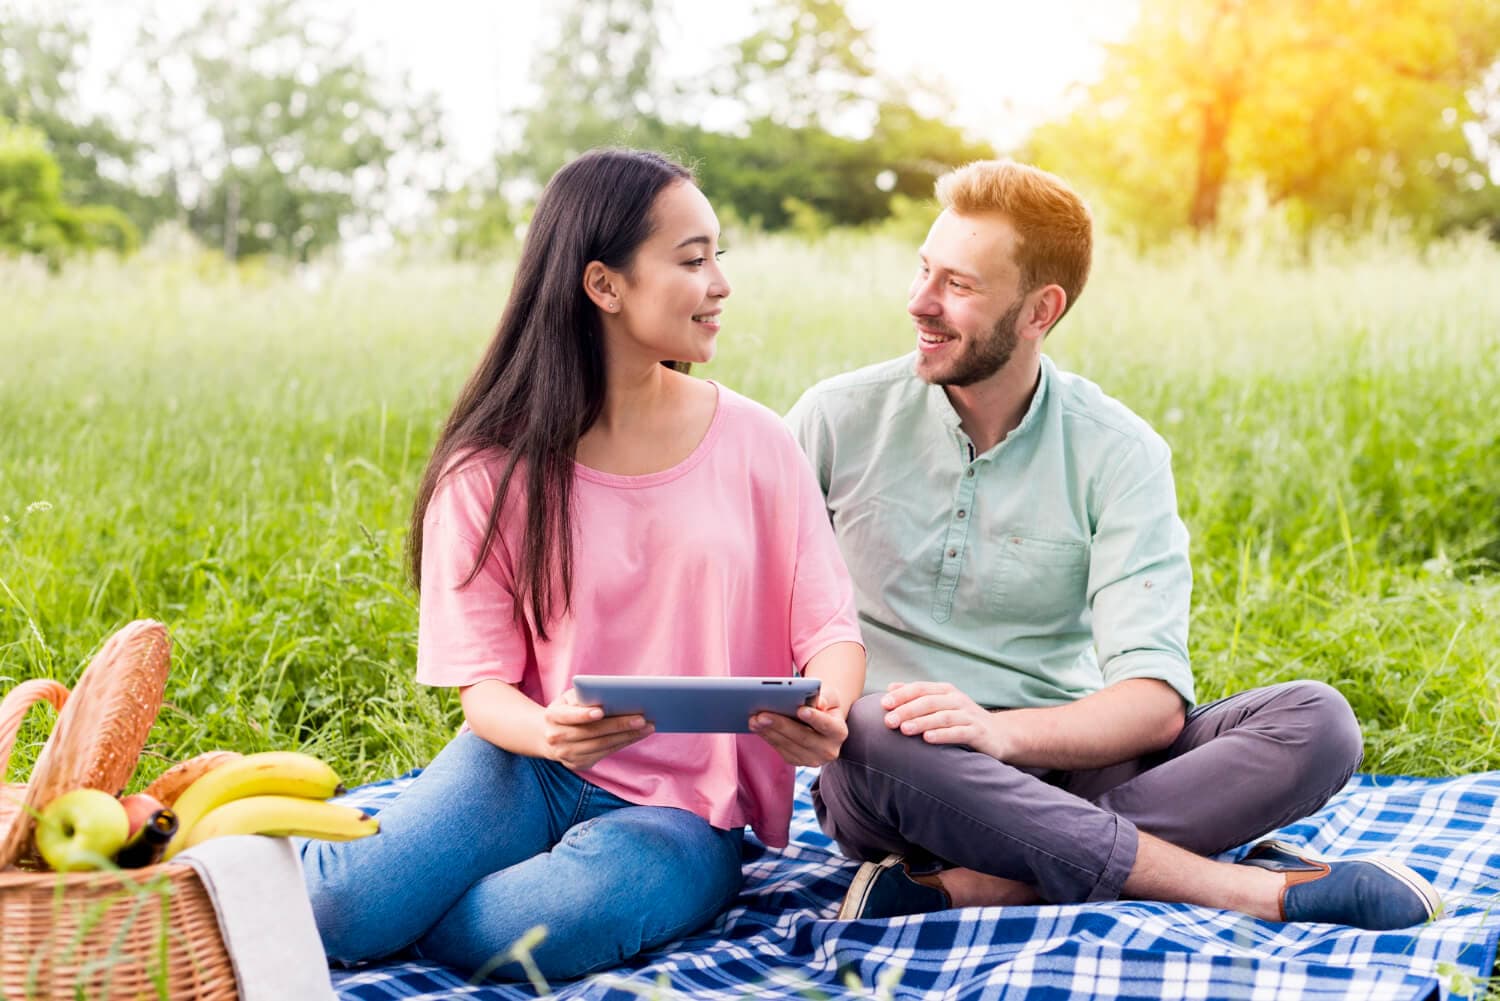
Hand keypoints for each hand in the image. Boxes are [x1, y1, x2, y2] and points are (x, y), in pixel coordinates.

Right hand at [542, 688, 653, 770]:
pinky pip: (605, 753)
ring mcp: (567, 754)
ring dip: (627, 736)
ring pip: (602, 745)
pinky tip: (637, 735)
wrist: (548, 735)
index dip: (584, 714)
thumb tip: (611, 696)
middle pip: (592, 732)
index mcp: (552, 716)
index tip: (601, 711)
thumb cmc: (567, 709)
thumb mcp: (569, 698)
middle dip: (618, 725)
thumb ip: (584, 696)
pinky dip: (623, 743)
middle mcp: (557, 738)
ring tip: (647, 727)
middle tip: (641, 718)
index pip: (569, 716)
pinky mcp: (578, 764)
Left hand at [749, 690, 847, 766]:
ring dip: (768, 731)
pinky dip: (766, 736)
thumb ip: (825, 697)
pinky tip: (755, 725)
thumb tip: (816, 702)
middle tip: (762, 714)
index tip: (801, 710)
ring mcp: (811, 759)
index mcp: (839, 732)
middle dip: (781, 725)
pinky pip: (779, 748)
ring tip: (754, 719)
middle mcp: (828, 750)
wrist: (821, 721)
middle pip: (803, 737)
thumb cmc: (824, 704)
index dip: (815, 718)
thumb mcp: (829, 696)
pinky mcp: (796, 760)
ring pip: (787, 745)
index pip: (827, 726)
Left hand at [882, 681, 1005, 757]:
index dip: (902, 695)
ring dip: (922, 722)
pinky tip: (928, 739)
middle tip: (888, 721)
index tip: (883, 704)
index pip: (920, 688)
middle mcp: (957, 700)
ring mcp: (969, 715)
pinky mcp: (978, 732)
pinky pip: (959, 732)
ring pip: (942, 716)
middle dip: (907, 710)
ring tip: (904, 729)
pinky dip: (943, 735)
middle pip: (929, 702)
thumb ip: (917, 696)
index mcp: (946, 691)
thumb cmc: (963, 719)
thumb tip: (890, 687)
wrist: (1000, 735)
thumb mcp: (941, 704)